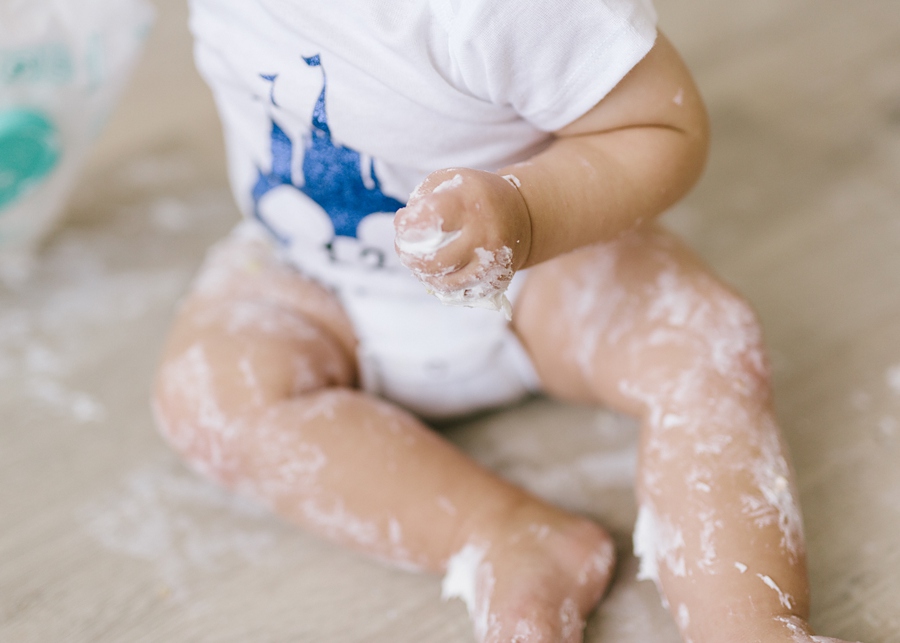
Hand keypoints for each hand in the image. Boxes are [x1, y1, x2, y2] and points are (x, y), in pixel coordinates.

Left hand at [393, 167, 531, 314]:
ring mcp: (492, 262)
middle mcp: (485, 234)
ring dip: (423, 274)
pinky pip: (459, 293)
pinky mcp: (496, 281)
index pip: (432, 218)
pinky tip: (438, 272)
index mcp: (472, 203)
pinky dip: (442, 285)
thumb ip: (423, 196)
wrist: (524, 216)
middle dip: (408, 257)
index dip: (408, 225)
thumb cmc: (476, 196)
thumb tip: (403, 225)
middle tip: (403, 249)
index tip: (402, 224)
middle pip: (434, 260)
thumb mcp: (452, 180)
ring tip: (418, 262)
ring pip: (445, 283)